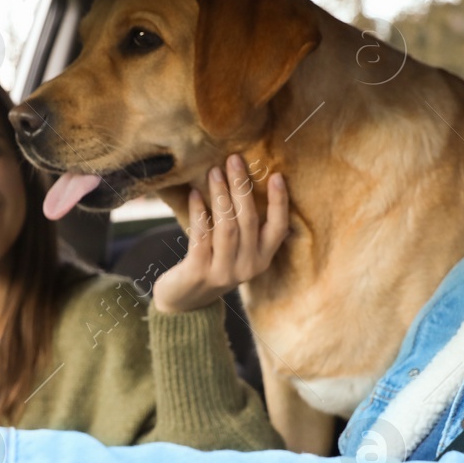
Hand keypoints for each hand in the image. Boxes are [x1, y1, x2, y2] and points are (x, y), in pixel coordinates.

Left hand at [152, 154, 288, 314]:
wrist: (183, 303)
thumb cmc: (212, 264)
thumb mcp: (235, 250)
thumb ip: (243, 225)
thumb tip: (241, 179)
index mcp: (262, 259)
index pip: (278, 228)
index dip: (280, 202)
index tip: (277, 175)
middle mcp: (248, 267)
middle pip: (249, 221)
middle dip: (242, 187)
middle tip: (234, 160)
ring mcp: (224, 272)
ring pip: (227, 227)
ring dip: (221, 196)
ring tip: (214, 172)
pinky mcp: (199, 272)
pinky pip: (201, 236)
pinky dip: (199, 213)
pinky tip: (194, 194)